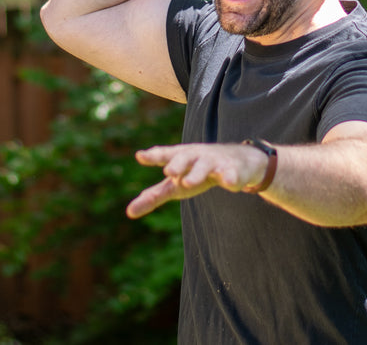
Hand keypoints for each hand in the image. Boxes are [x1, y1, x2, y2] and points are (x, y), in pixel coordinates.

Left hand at [126, 142, 270, 218]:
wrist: (238, 161)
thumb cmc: (197, 173)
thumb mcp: (175, 185)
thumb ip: (153, 196)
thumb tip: (129, 212)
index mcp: (180, 158)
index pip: (165, 155)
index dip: (153, 156)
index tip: (140, 156)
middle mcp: (196, 156)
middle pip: (185, 157)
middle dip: (177, 164)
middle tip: (168, 172)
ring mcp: (215, 162)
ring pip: (205, 166)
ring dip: (196, 173)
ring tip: (187, 183)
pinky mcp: (233, 171)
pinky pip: (232, 174)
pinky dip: (231, 178)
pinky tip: (229, 183)